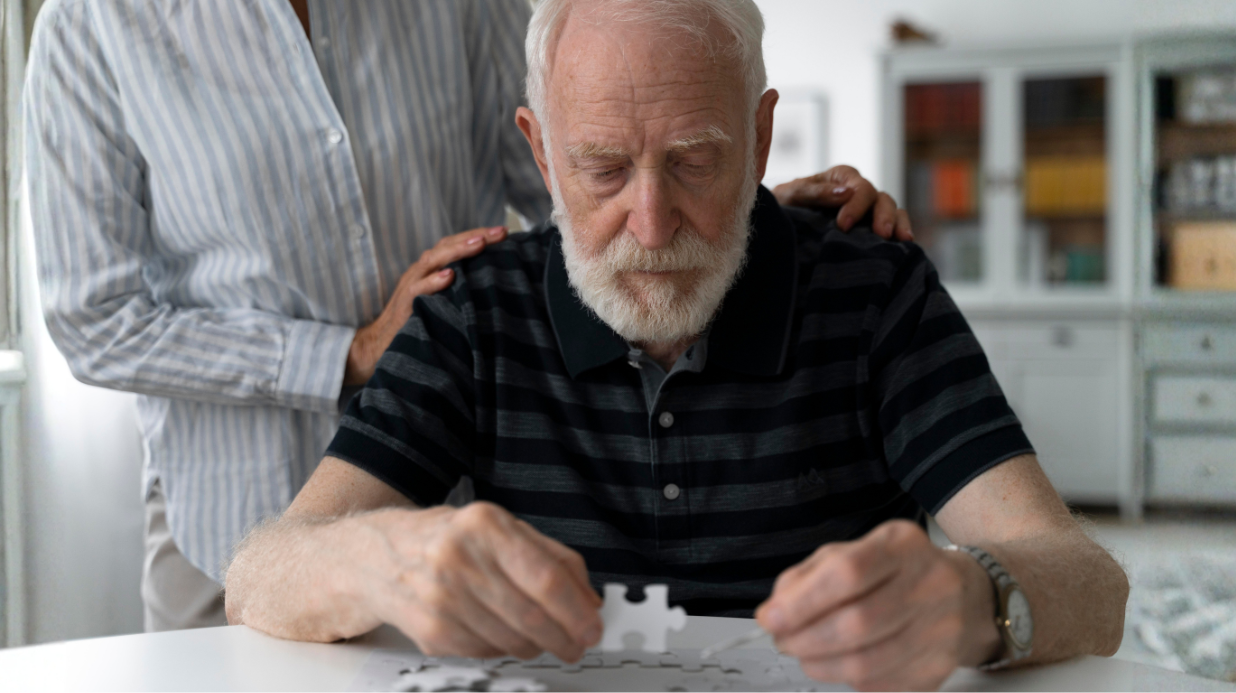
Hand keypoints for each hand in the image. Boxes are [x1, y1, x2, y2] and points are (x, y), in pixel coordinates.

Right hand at [345, 225, 507, 384]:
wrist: (381, 344)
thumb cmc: (419, 320)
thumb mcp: (442, 300)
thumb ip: (460, 289)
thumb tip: (495, 284)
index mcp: (432, 269)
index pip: (456, 245)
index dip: (479, 236)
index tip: (505, 232)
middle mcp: (422, 271)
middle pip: (447, 246)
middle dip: (475, 237)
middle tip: (500, 232)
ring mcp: (411, 285)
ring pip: (433, 261)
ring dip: (457, 251)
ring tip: (479, 244)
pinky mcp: (404, 304)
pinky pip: (418, 290)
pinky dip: (433, 281)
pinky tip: (449, 276)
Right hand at [352, 502, 602, 660]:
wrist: (374, 557)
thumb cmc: (446, 540)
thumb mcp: (499, 529)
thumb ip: (549, 556)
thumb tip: (589, 599)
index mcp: (484, 524)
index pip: (545, 576)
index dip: (577, 609)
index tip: (593, 626)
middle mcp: (459, 557)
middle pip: (531, 615)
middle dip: (565, 637)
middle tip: (578, 644)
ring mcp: (441, 597)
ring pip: (511, 640)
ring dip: (536, 646)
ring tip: (539, 638)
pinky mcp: (430, 630)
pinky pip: (486, 652)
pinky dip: (502, 649)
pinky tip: (498, 633)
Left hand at [755, 520, 1000, 690]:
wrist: (964, 596)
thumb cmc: (893, 572)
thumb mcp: (851, 553)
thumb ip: (807, 578)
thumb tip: (774, 613)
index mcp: (902, 545)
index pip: (848, 573)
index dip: (802, 602)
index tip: (770, 618)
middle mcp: (931, 584)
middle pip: (857, 624)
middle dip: (805, 639)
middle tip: (782, 640)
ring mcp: (942, 629)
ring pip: (866, 663)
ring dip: (819, 664)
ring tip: (803, 654)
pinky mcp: (940, 667)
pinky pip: (879, 683)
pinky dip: (846, 678)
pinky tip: (837, 662)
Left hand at [772, 166, 912, 240]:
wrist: (780, 221)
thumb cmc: (785, 203)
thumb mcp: (792, 194)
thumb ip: (816, 192)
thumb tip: (845, 192)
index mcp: (842, 177)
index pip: (860, 187)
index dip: (856, 205)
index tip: (843, 225)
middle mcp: (859, 191)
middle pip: (881, 199)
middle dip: (884, 216)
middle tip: (883, 234)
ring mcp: (867, 210)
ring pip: (892, 211)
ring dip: (898, 225)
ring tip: (903, 241)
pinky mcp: (870, 228)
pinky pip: (891, 228)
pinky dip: (899, 236)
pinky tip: (904, 248)